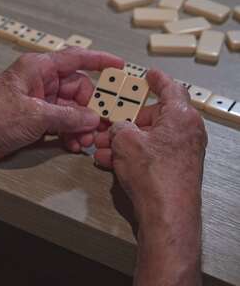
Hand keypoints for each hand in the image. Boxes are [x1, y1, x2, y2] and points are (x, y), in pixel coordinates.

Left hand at [0, 47, 123, 160]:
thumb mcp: (35, 115)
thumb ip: (68, 117)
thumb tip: (93, 118)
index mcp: (39, 69)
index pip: (75, 59)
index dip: (99, 62)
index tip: (119, 67)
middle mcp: (40, 82)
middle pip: (77, 90)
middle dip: (89, 109)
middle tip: (99, 126)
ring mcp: (38, 101)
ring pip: (70, 110)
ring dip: (79, 126)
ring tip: (84, 142)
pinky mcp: (34, 119)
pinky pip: (60, 123)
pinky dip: (68, 133)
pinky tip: (73, 145)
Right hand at [94, 70, 206, 285]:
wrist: (166, 213)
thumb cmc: (156, 176)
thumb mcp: (125, 141)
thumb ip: (119, 126)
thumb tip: (118, 127)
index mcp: (181, 117)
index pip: (170, 88)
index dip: (156, 80)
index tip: (149, 74)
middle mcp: (185, 133)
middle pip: (152, 116)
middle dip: (125, 120)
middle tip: (108, 121)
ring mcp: (180, 152)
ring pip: (146, 138)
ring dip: (122, 140)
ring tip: (101, 146)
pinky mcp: (172, 169)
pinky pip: (148, 154)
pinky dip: (130, 155)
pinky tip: (110, 161)